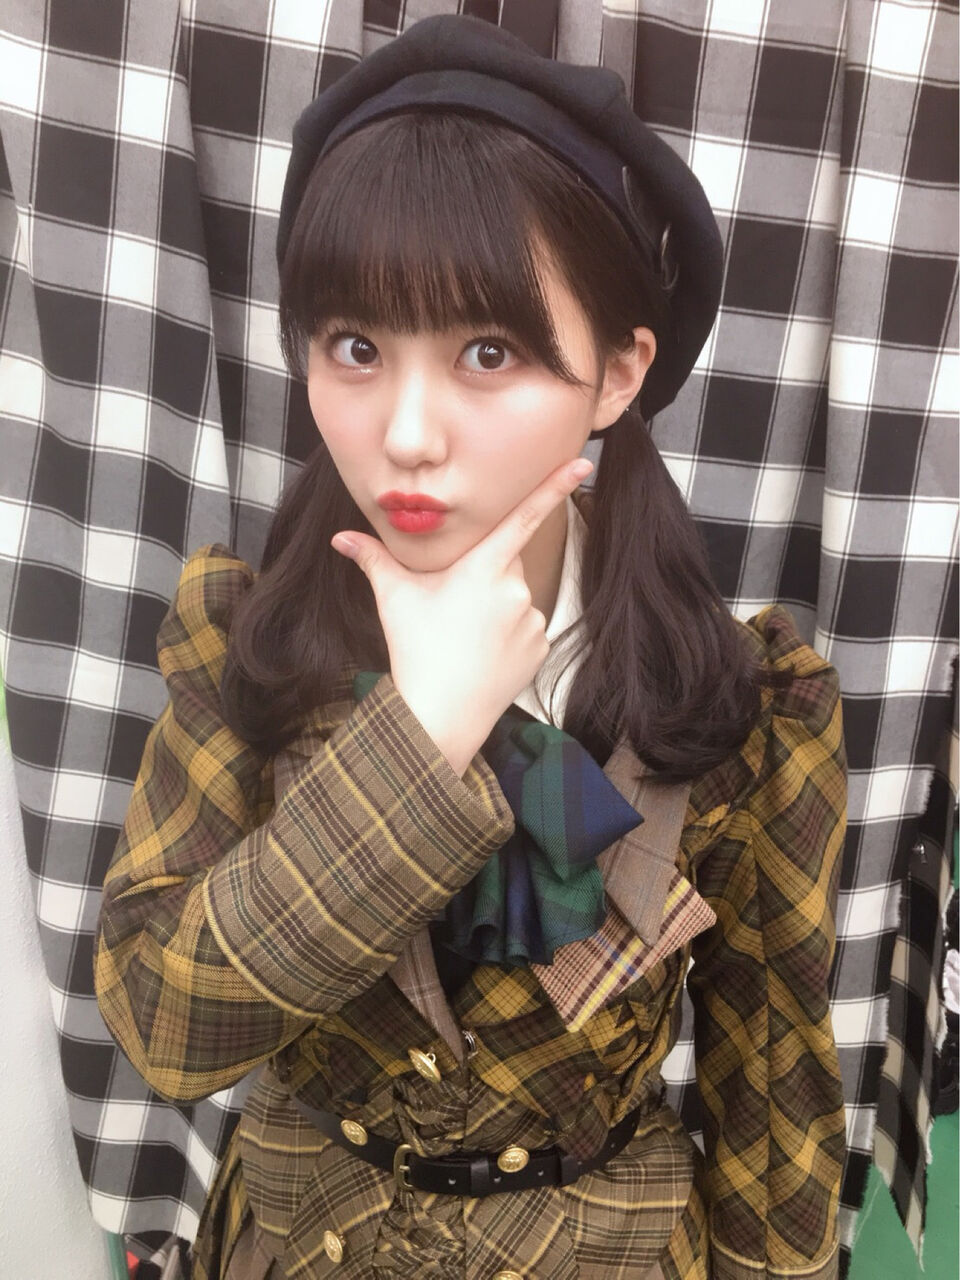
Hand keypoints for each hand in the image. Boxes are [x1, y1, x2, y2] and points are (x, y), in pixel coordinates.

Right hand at [331, 457, 592, 773]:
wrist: (440, 716)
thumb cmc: (415, 651)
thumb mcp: (393, 598)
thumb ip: (372, 559)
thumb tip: (340, 538)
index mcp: (483, 567)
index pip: (524, 516)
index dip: (554, 487)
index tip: (582, 463)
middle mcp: (516, 589)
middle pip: (505, 564)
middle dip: (483, 575)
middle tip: (452, 605)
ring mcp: (532, 620)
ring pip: (515, 599)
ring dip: (495, 608)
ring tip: (464, 637)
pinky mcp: (540, 648)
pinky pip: (526, 629)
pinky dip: (508, 636)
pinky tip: (483, 655)